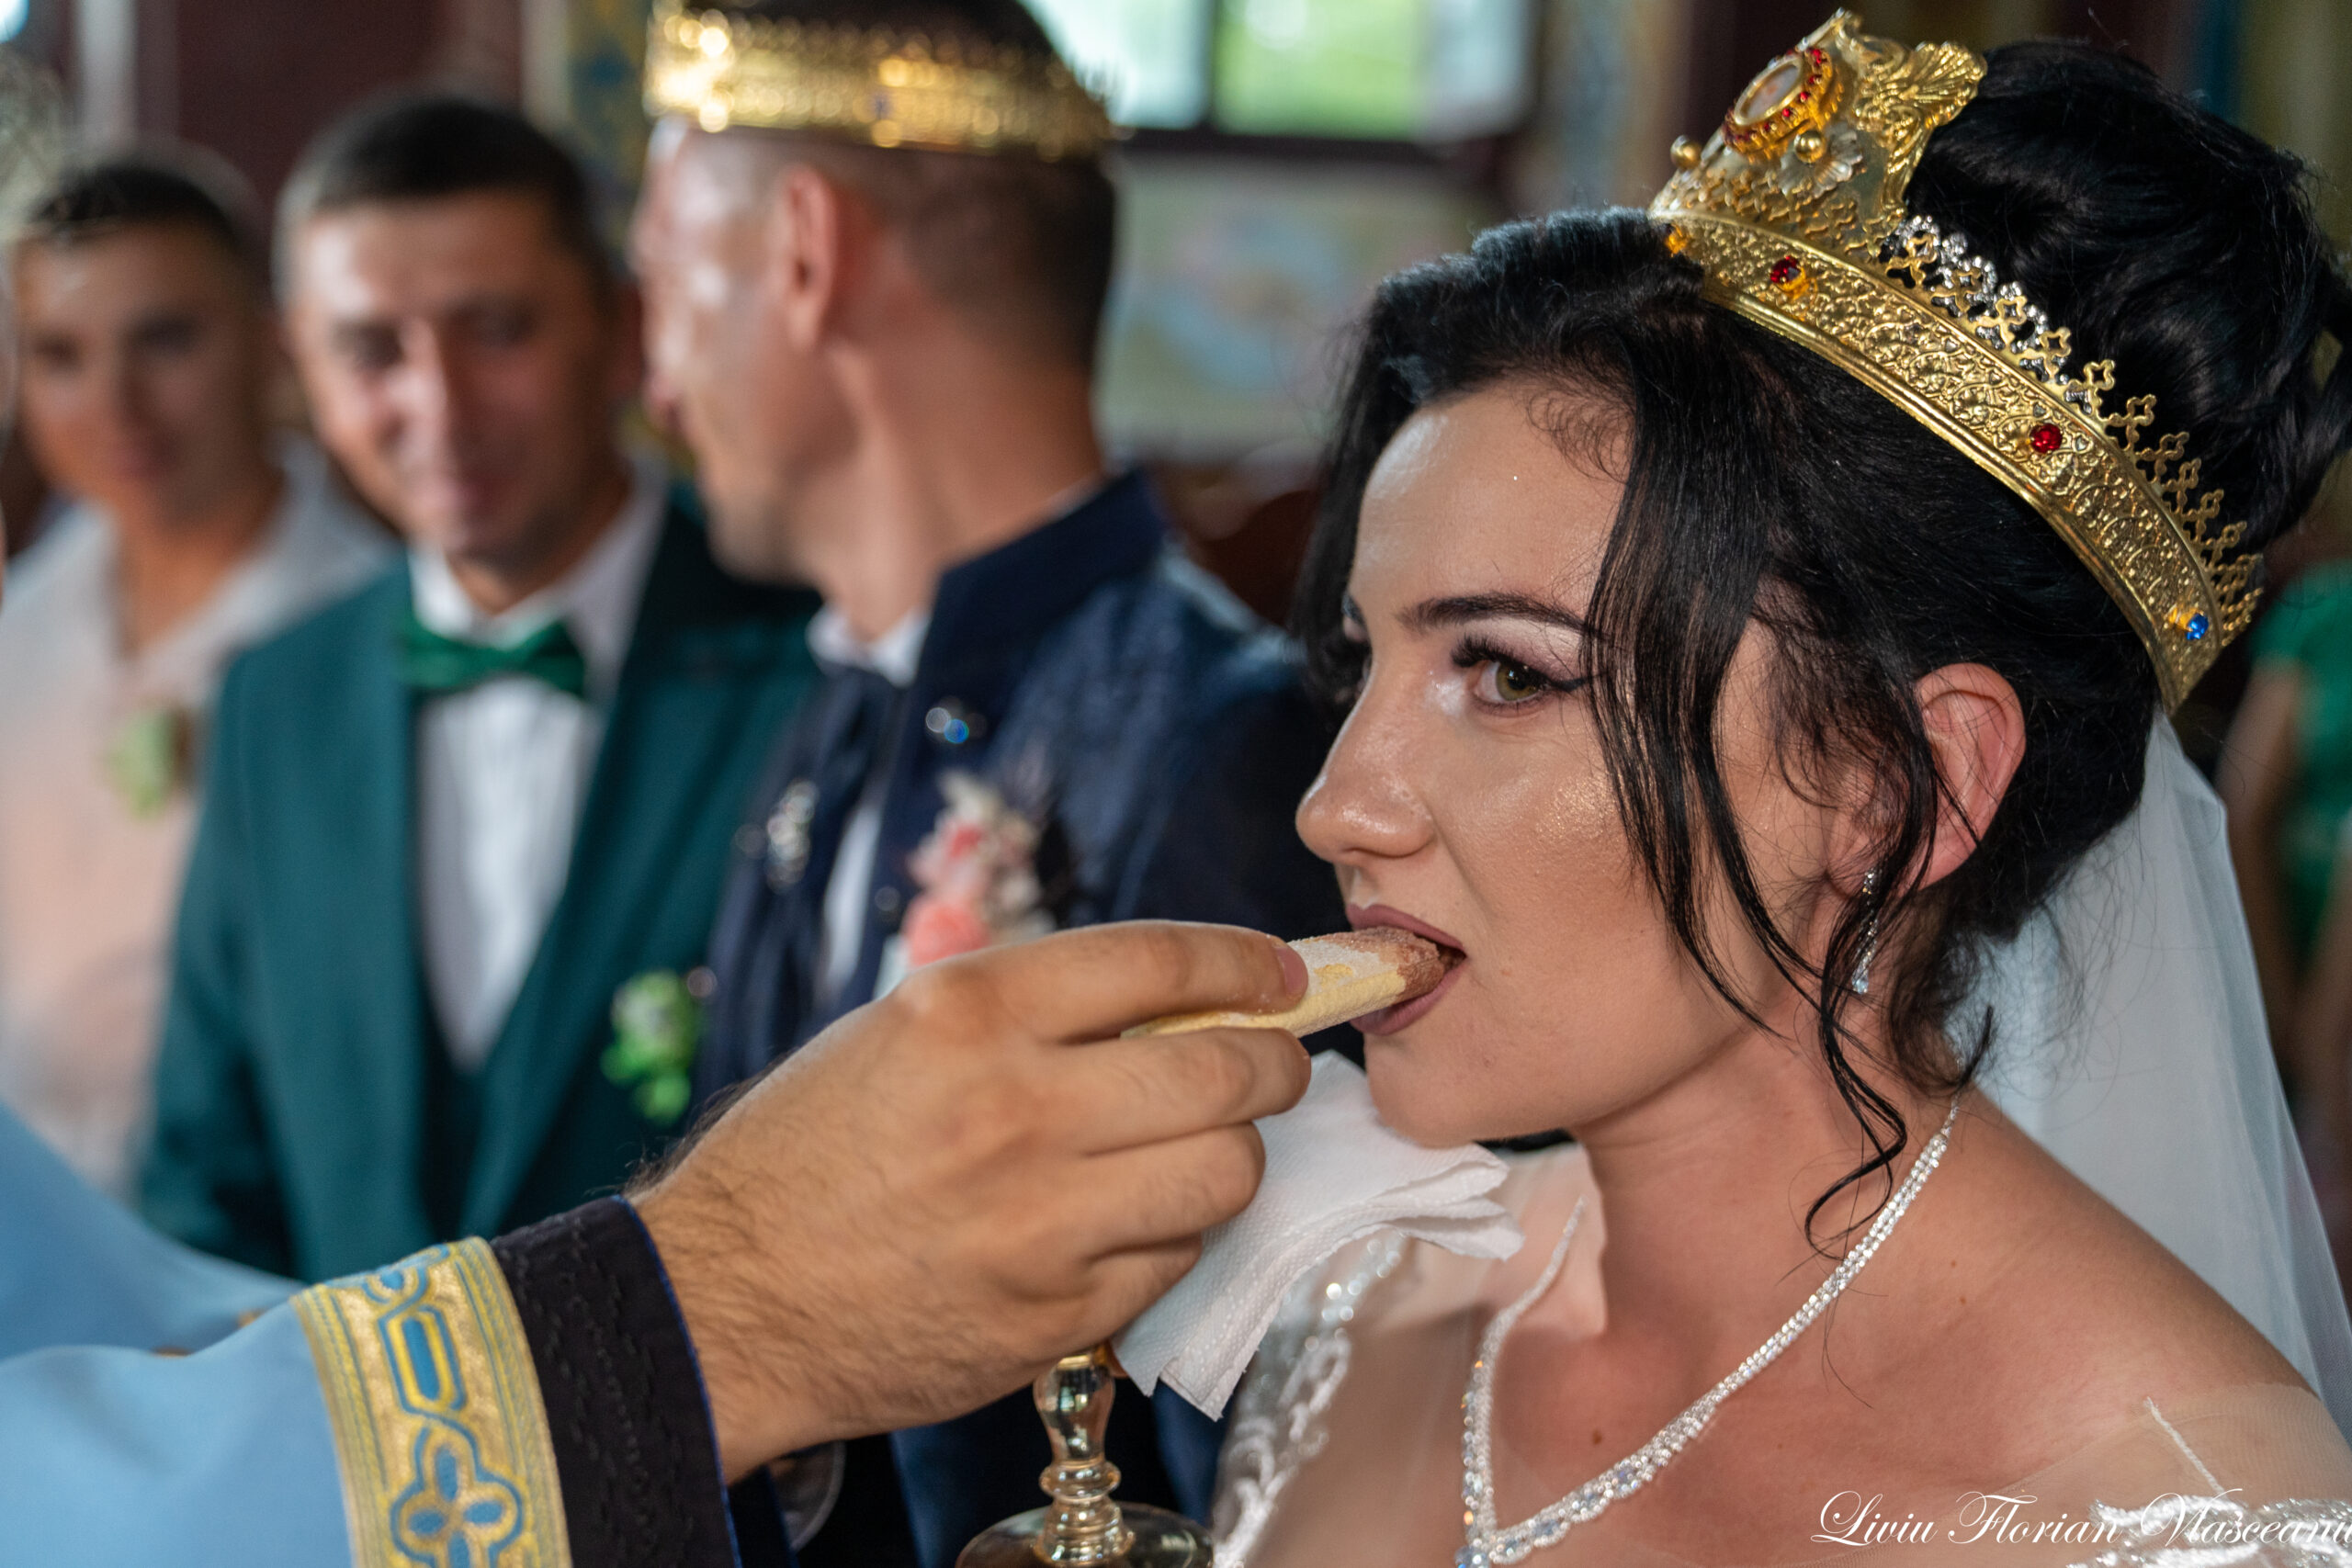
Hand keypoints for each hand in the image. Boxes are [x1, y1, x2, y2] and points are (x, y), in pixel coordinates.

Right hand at [631, 920, 1310, 1478]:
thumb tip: (1189, 997)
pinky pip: (1173, 1259)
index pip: (1164, 960)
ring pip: (1226, 1172)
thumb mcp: (905, 1032)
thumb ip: (1037, 1008)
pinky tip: (1123, 1225)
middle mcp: (1015, 1106)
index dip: (1249, 961)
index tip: (1283, 974)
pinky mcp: (1054, 1313)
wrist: (725, 1298)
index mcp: (971, 1010)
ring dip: (1229, 1156)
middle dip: (1274, 1062)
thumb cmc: (814, 1151)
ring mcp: (1040, 1219)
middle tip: (1271, 1065)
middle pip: (1227, 1070)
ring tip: (1192, 1151)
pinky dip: (1168, 1238)